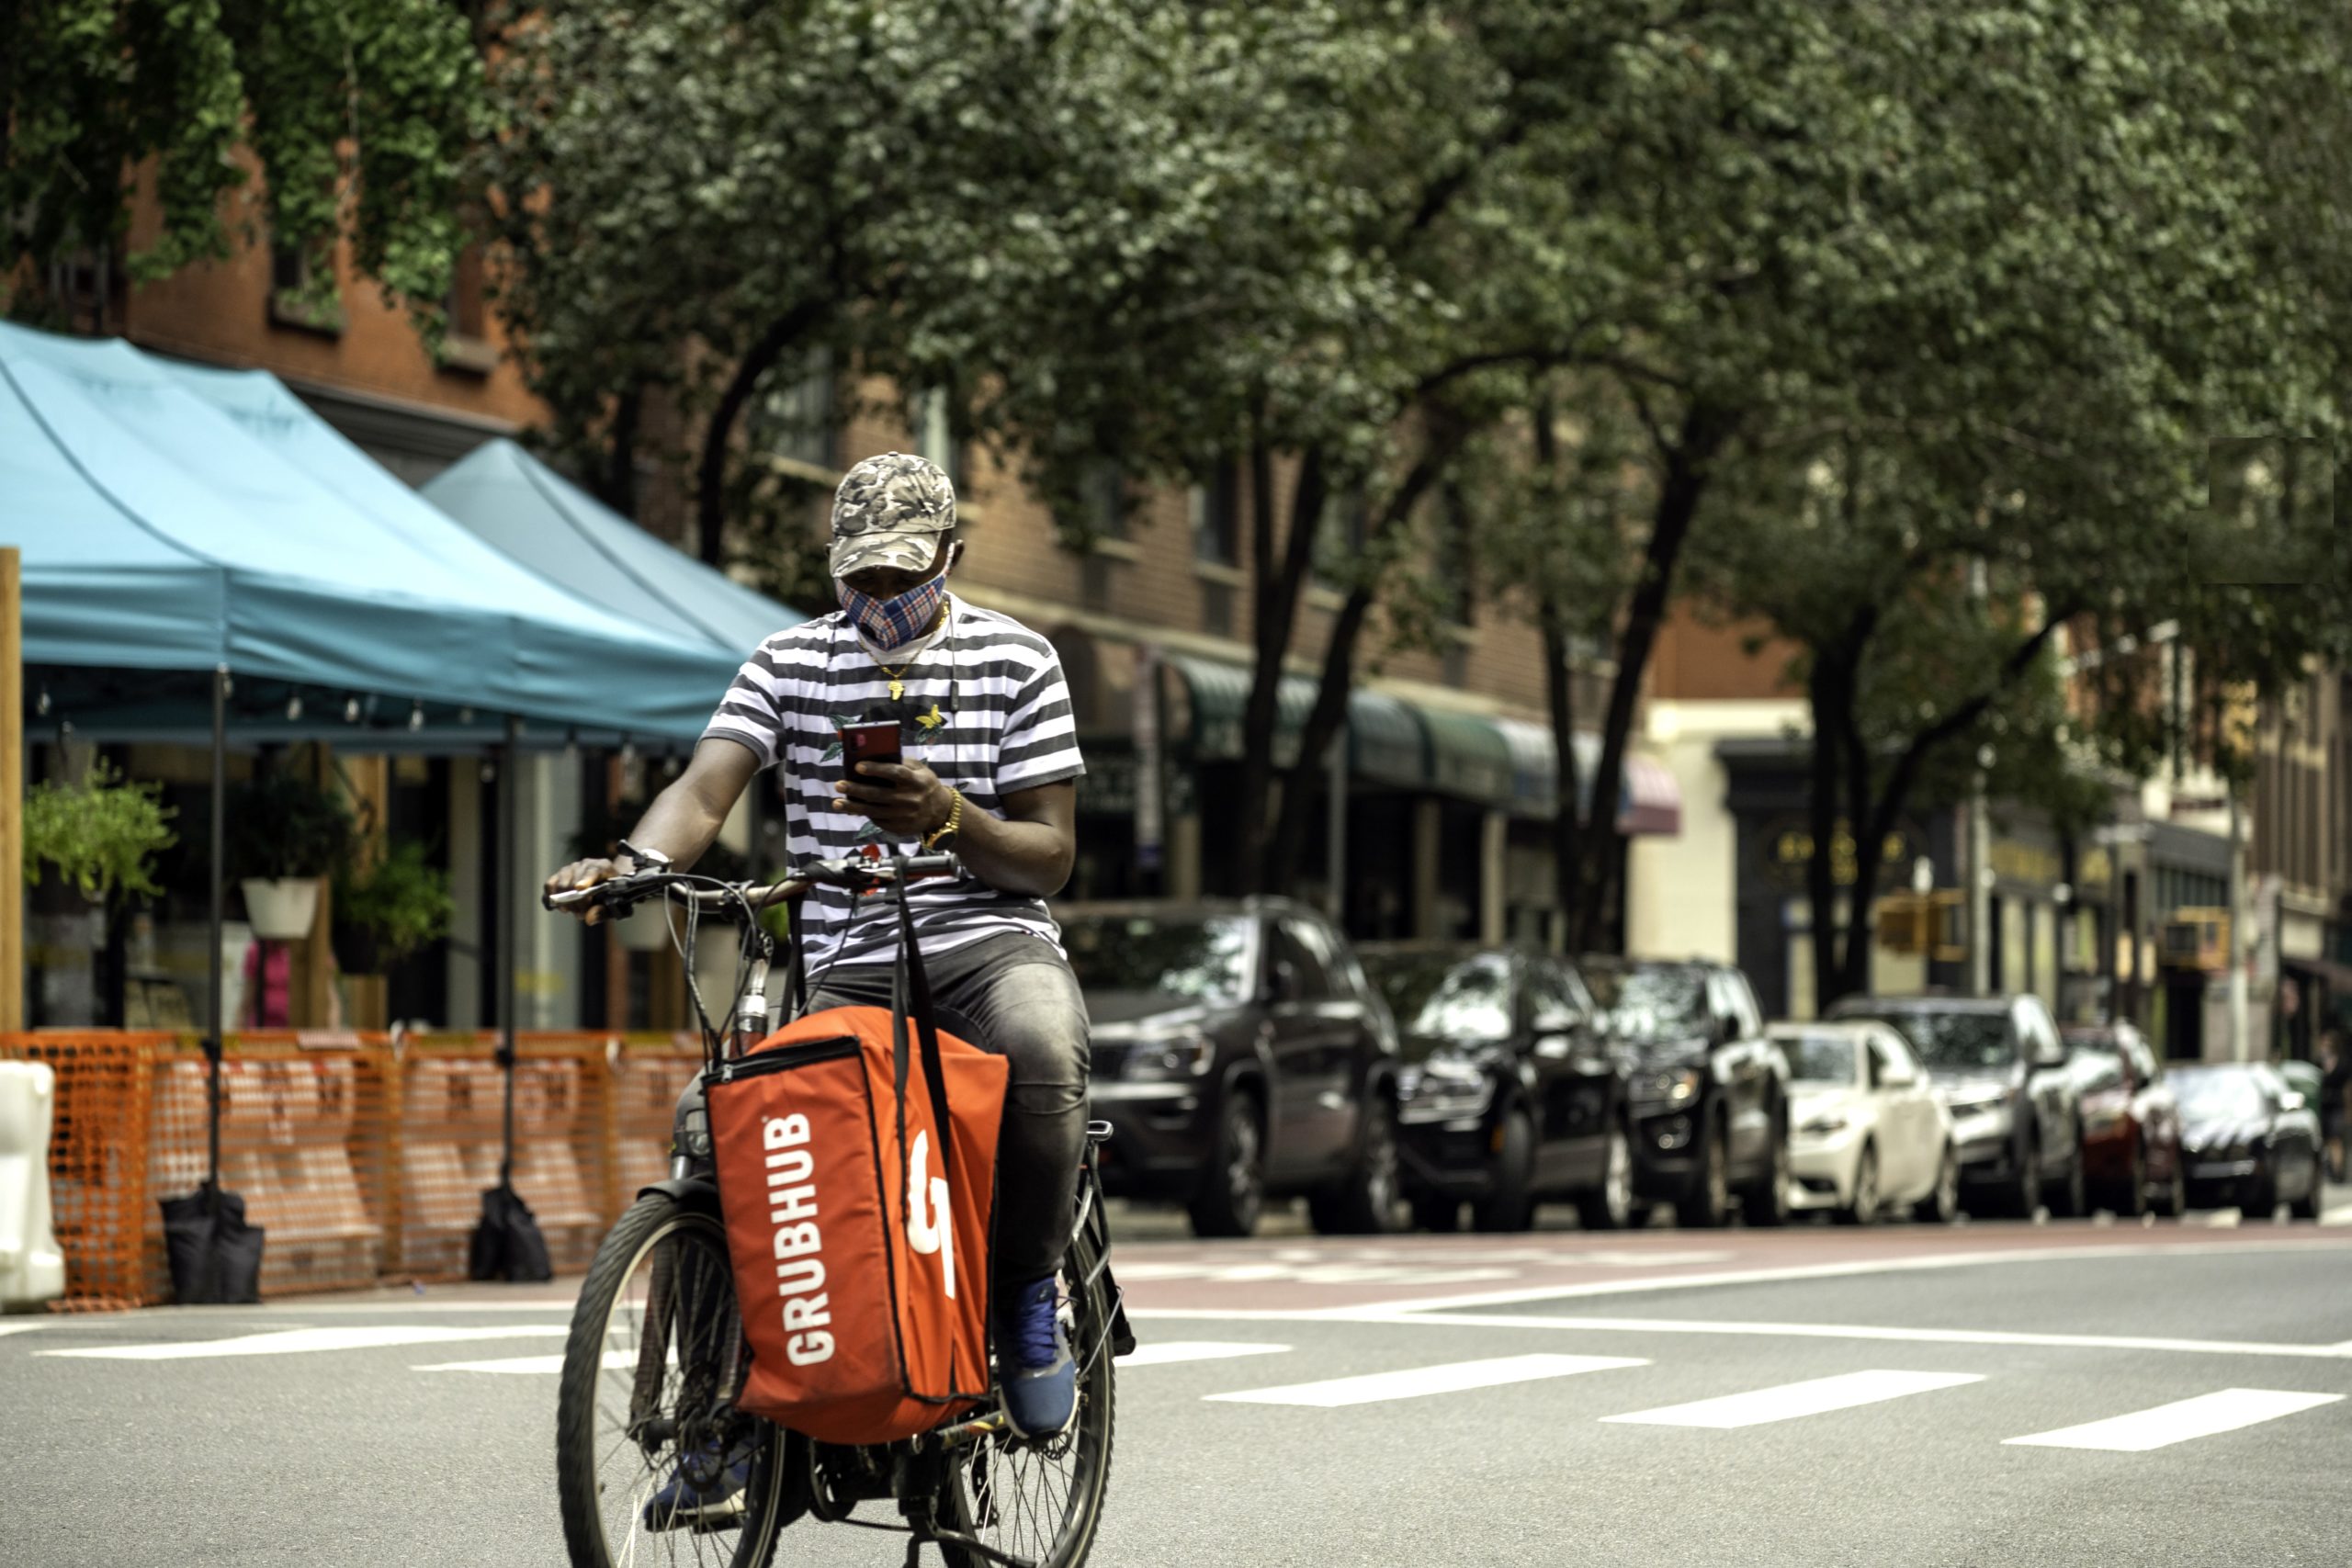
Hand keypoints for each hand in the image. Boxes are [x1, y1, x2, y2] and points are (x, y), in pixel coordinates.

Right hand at [544, 855, 633, 925]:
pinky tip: (554, 908)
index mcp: (602, 867)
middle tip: (581, 914)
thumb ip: (603, 911)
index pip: (593, 871)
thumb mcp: (613, 905)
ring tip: (573, 911)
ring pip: (560, 884)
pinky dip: (549, 898)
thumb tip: (589, 919)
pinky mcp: (558, 876)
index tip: (580, 889)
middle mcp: (584, 864)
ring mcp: (570, 869)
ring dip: (564, 902)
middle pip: (574, 882)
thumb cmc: (613, 895)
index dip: (586, 879)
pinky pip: (549, 885)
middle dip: (576, 902)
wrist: (607, 886)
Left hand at [835, 760, 952, 839]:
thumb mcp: (920, 770)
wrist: (941, 812)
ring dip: (853, 807)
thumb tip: (873, 758)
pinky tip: (854, 809)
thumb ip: (901, 763)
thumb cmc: (924, 784)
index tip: (857, 766)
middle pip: (879, 794)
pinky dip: (866, 815)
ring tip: (837, 802)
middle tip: (838, 784)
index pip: (895, 773)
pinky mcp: (901, 829)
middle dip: (856, 789)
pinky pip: (878, 821)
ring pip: (874, 811)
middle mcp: (911, 799)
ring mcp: (905, 817)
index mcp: (916, 781)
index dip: (877, 769)